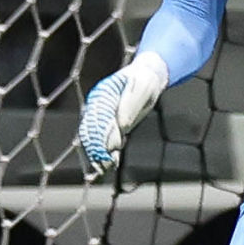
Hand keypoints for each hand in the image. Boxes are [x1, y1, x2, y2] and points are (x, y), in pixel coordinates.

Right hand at [78, 51, 168, 176]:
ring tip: (103, 167)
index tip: (104, 148)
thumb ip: (129, 105)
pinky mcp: (116, 124)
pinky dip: (109, 151)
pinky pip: (109, 139)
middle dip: (97, 147)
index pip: (97, 118)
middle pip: (94, 130)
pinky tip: (109, 164)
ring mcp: (106, 116)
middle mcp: (100, 106)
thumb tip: (121, 124)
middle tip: (102, 163)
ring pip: (99, 137)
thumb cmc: (144, 80)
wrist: (148, 77)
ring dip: (100, 152)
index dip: (99, 134)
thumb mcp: (140, 88)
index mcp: (102, 95)